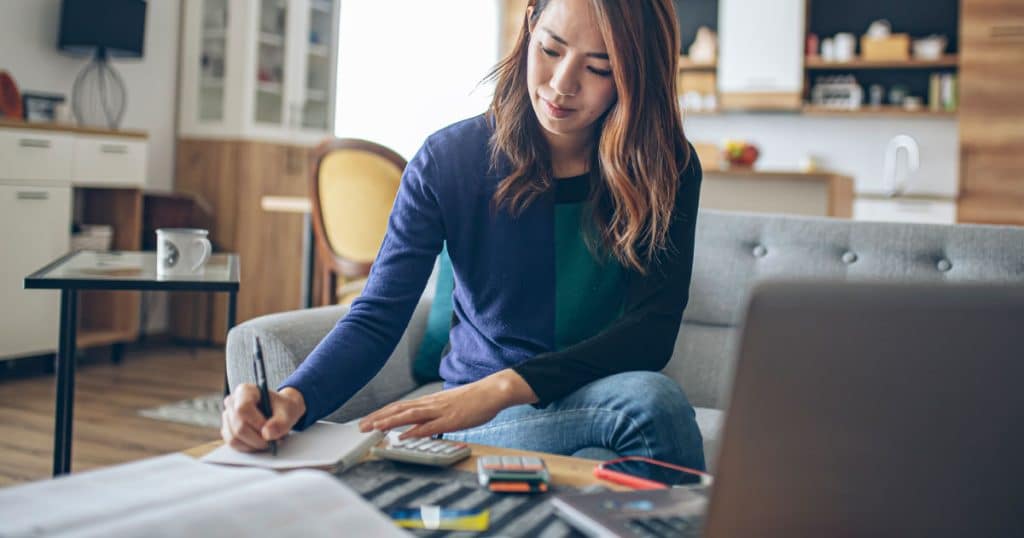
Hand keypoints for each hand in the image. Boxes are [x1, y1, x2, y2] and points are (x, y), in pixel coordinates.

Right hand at [221, 385, 305, 451]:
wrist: (281, 411)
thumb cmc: (283, 407)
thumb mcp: (288, 411)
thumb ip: (281, 423)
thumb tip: (266, 434)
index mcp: (245, 391)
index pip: (242, 409)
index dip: (257, 424)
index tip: (270, 431)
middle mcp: (232, 402)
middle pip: (238, 427)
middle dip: (258, 439)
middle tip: (273, 441)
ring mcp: (228, 417)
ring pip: (234, 438)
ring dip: (253, 445)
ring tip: (268, 441)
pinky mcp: (228, 430)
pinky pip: (234, 444)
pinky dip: (248, 447)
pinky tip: (260, 443)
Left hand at [358, 369, 537, 438]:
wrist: (493, 391)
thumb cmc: (473, 400)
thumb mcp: (448, 407)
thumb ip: (432, 416)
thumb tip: (417, 427)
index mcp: (429, 401)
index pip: (400, 407)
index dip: (382, 413)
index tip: (368, 421)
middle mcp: (431, 404)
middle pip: (399, 409)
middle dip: (379, 418)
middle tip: (361, 427)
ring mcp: (440, 410)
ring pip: (410, 415)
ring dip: (390, 422)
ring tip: (375, 428)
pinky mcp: (452, 419)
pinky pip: (430, 425)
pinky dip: (415, 430)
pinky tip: (403, 435)